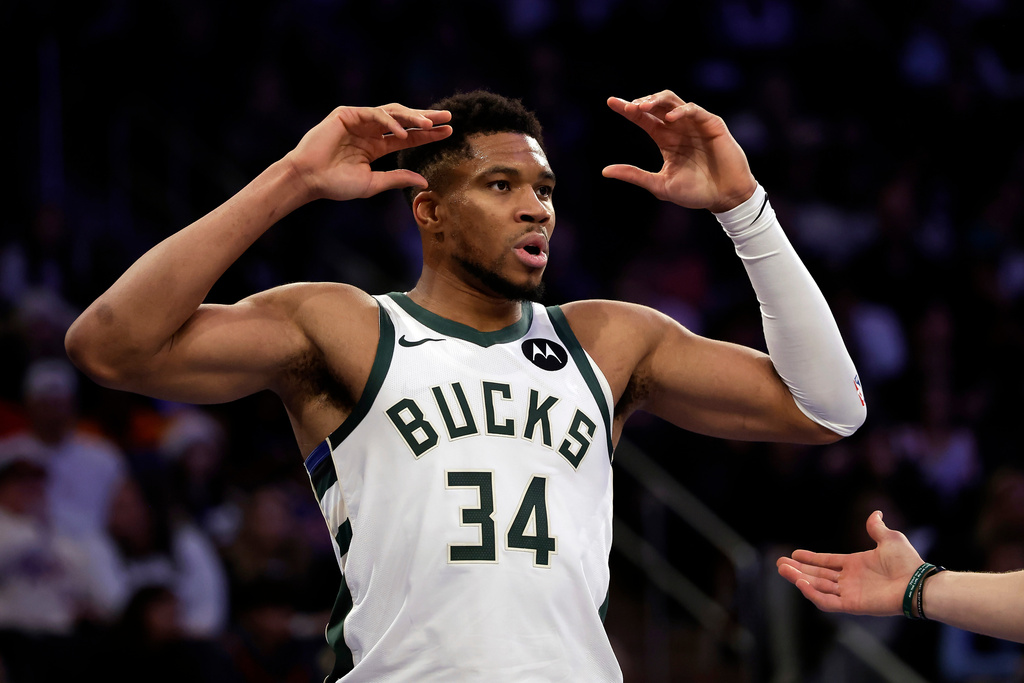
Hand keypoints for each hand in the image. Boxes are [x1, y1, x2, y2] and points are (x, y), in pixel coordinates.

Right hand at [285, 103, 451, 201]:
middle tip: (448, 118)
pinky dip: (389, 122)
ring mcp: (358, 120)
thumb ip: (397, 178)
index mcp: (376, 146)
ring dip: (411, 117)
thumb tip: (425, 181)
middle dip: (426, 118)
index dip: (427, 135)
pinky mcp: (347, 115)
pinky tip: (402, 132)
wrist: (309, 179)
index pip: (407, 137)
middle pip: (404, 120)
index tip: (449, 132)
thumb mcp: (373, 183)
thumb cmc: (336, 184)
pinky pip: (374, 114)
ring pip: (392, 113)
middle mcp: (370, 131)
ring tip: (429, 125)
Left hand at [603, 91, 756, 212]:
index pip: (644, 119)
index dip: (628, 109)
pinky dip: (681, 111)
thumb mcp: (659, 185)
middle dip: (642, 103)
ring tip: (643, 107)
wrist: (724, 198)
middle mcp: (678, 128)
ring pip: (673, 101)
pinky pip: (694, 110)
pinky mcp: (712, 124)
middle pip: (657, 105)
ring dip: (657, 100)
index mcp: (666, 140)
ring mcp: (695, 124)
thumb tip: (605, 171)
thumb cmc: (695, 193)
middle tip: (628, 107)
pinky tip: (669, 119)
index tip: (611, 102)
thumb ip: (634, 175)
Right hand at [776, 511, 924, 615]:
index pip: (827, 562)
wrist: (917, 582)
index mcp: (855, 565)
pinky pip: (828, 601)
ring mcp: (850, 593)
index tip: (794, 553)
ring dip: (800, 579)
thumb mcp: (890, 538)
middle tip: (779, 563)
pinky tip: (801, 583)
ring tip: (783, 570)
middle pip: (817, 575)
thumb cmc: (906, 562)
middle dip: (798, 569)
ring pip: (818, 587)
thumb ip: (876, 528)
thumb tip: (875, 513)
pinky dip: (813, 594)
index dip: (810, 558)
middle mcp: (849, 580)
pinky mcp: (852, 605)